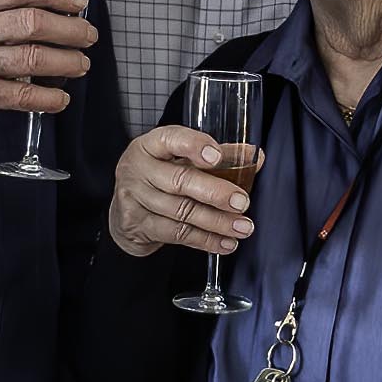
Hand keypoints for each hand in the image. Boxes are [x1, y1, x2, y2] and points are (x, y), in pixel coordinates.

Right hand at [108, 127, 258, 258]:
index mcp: (151, 145)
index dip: (194, 146)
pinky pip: (177, 233)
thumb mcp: (180, 160)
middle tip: (241, 202)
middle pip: (179, 180)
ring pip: (181, 211)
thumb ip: (218, 157)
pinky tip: (225, 242)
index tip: (217, 156)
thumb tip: (255, 158)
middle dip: (215, 192)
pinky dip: (206, 240)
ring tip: (242, 226)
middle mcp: (139, 169)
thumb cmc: (160, 177)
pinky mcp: (137, 225)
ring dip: (217, 221)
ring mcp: (135, 198)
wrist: (126, 210)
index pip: (171, 139)